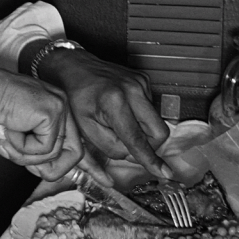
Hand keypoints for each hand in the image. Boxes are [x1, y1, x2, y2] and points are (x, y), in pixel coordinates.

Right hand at [0, 71, 83, 182]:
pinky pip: (43, 148)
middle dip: (49, 167)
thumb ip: (34, 151)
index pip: (70, 143)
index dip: (53, 163)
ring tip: (6, 139)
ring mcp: (59, 106)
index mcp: (53, 105)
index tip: (33, 168)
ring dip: (24, 154)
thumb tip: (49, 174)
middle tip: (22, 161)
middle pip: (75, 153)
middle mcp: (60, 103)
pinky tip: (9, 129)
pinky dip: (21, 146)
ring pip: (53, 153)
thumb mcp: (16, 136)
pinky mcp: (52, 112)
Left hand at [27, 47, 171, 180]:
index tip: (165, 172)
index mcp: (114, 102)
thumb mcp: (84, 128)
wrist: (72, 66)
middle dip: (149, 145)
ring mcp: (140, 83)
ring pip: (156, 121)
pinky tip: (121, 110)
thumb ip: (110, 146)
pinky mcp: (143, 80)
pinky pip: (150, 109)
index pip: (138, 139)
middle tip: (128, 145)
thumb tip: (133, 155)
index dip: (151, 159)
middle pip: (159, 131)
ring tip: (118, 123)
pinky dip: (139, 116)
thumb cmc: (74, 97)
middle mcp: (133, 90)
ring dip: (142, 130)